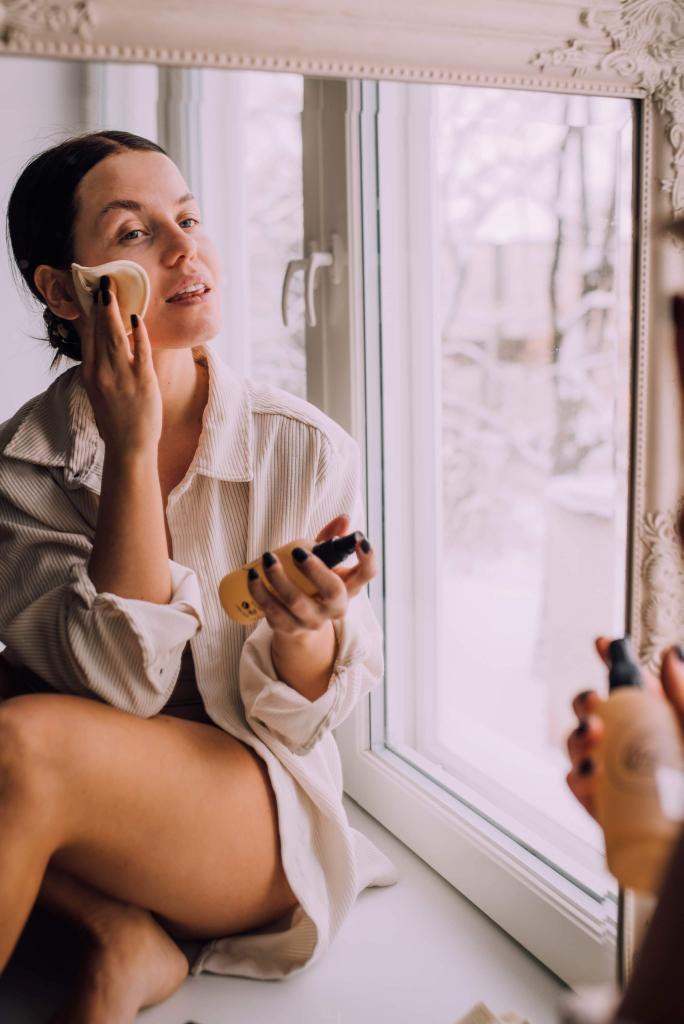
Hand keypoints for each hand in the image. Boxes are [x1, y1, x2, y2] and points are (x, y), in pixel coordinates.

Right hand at [79, 275, 161, 456]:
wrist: (128, 447)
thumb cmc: (116, 421)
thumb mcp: (99, 393)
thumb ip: (100, 370)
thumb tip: (104, 347)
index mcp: (90, 374)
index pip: (88, 336)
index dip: (90, 313)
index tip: (90, 294)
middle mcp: (103, 372)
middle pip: (99, 330)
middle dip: (101, 304)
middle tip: (102, 281)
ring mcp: (122, 376)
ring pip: (116, 336)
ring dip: (114, 310)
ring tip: (113, 290)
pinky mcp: (142, 381)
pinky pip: (141, 351)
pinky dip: (138, 333)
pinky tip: (137, 318)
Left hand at [246, 514, 376, 637]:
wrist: (297, 622)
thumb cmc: (313, 584)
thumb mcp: (324, 562)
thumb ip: (331, 540)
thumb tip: (343, 518)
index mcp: (349, 588)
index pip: (367, 574)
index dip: (367, 557)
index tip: (357, 538)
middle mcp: (335, 608)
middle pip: (333, 591)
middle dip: (315, 570)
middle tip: (297, 552)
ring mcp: (312, 621)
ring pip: (297, 602)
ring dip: (279, 578)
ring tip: (267, 558)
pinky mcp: (289, 627)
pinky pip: (272, 610)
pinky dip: (260, 591)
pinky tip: (252, 576)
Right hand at [566, 638, 683, 818]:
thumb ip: (683, 697)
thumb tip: (671, 655)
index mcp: (656, 722)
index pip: (627, 684)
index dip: (611, 660)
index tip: (603, 644)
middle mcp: (629, 744)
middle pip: (592, 711)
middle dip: (584, 700)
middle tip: (594, 701)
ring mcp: (613, 775)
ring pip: (577, 745)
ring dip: (576, 736)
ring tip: (593, 736)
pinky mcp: (603, 808)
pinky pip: (577, 786)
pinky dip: (577, 776)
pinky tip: (592, 774)